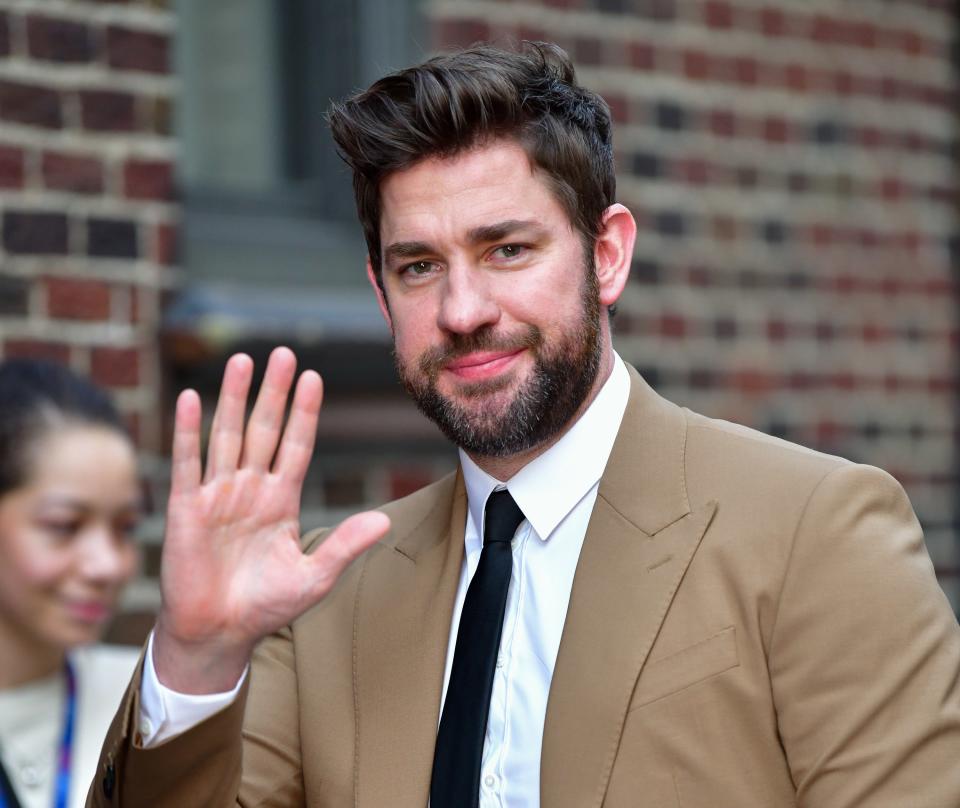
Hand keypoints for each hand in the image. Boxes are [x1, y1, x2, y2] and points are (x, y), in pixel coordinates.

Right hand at [153, 347, 389, 692]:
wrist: (219, 634)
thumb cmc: (265, 606)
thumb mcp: (314, 577)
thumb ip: (344, 545)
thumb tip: (384, 521)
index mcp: (281, 500)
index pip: (296, 446)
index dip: (304, 412)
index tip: (314, 378)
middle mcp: (250, 489)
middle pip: (264, 430)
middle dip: (273, 392)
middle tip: (284, 352)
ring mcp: (218, 495)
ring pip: (227, 436)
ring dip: (233, 398)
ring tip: (242, 361)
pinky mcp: (186, 508)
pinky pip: (188, 462)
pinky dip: (189, 431)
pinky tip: (191, 399)